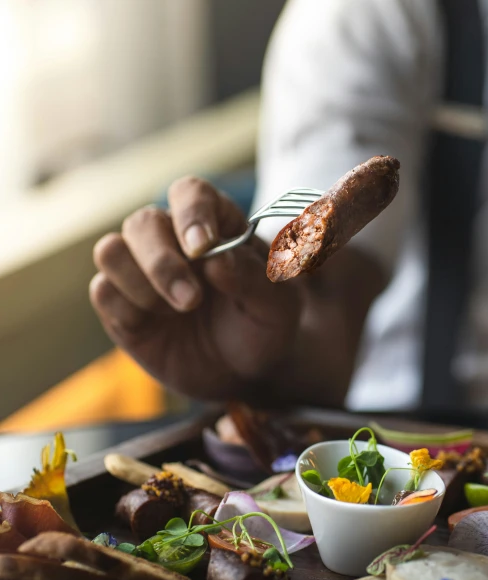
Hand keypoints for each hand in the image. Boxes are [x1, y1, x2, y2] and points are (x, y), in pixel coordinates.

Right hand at [90, 177, 301, 399]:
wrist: (242, 371)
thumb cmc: (262, 326)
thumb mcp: (277, 306)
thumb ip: (252, 279)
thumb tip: (216, 260)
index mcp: (216, 224)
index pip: (191, 193)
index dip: (192, 213)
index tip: (202, 248)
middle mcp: (172, 239)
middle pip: (142, 222)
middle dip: (162, 263)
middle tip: (192, 301)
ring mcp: (142, 269)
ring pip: (110, 250)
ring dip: (141, 284)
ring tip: (179, 311)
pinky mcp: (121, 304)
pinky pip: (102, 291)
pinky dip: (126, 310)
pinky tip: (156, 325)